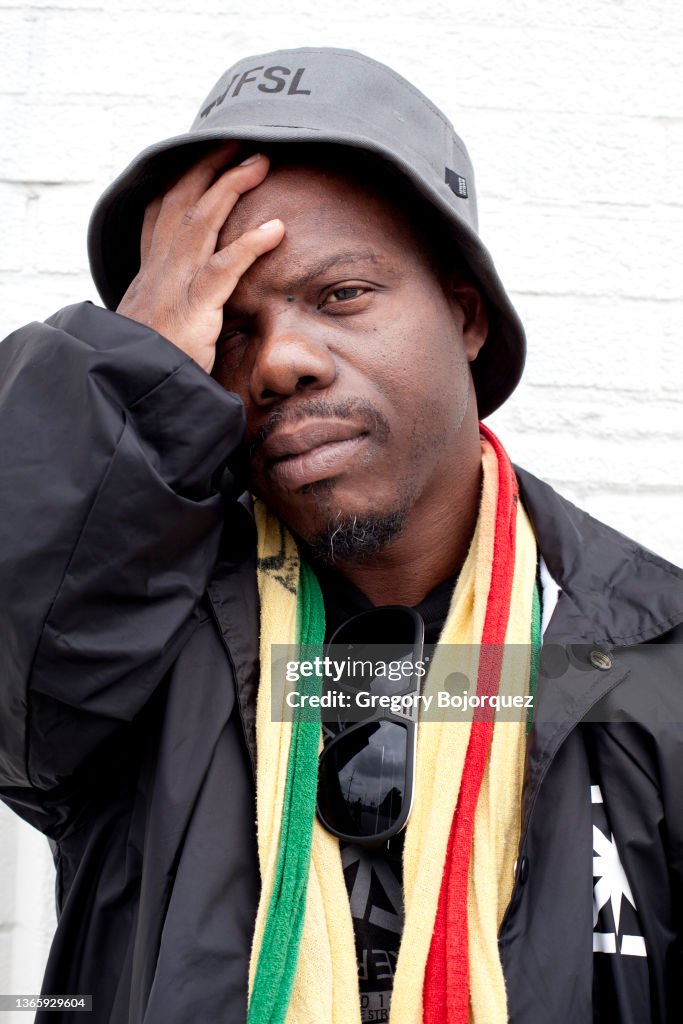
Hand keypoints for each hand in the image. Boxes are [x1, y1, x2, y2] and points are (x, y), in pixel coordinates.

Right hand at [117, 145, 284, 371]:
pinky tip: (276, 229)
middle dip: (208, 166)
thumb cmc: (147, 363)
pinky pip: (223, 267)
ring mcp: (174, 284)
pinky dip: (249, 244)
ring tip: (259, 163)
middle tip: (239, 141)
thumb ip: (167, 307)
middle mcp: (159, 269)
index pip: (160, 213)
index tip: (200, 156)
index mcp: (150, 272)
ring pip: (201, 220)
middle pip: (181, 200)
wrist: (131, 387)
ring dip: (230, 186)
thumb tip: (181, 308)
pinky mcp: (193, 308)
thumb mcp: (151, 327)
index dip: (179, 180)